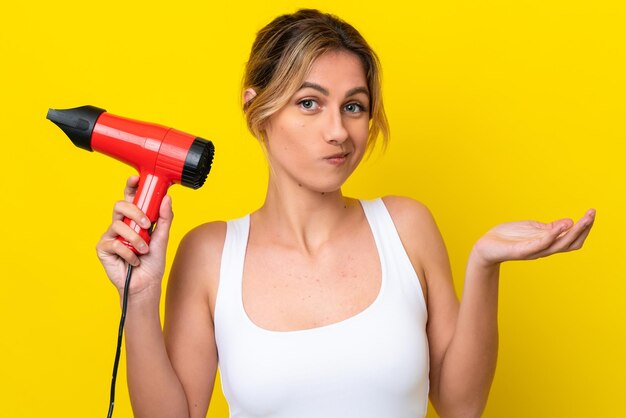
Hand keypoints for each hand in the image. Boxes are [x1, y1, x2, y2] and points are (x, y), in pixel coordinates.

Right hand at [95, 176, 173, 298]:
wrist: (146, 283)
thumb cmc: (153, 261)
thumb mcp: (163, 237)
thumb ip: (164, 218)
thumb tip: (167, 198)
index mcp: (134, 218)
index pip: (130, 197)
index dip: (130, 186)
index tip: (136, 178)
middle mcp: (121, 224)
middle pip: (120, 205)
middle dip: (134, 212)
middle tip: (145, 224)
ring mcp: (111, 235)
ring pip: (119, 225)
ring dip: (135, 239)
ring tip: (144, 250)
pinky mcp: (103, 248)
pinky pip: (115, 243)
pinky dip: (128, 253)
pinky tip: (133, 261)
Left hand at [472, 209, 595, 266]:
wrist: (486, 246)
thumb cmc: (509, 237)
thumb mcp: (532, 228)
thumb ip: (550, 227)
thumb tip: (570, 222)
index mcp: (548, 243)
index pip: (572, 239)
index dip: (583, 228)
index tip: (592, 214)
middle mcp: (544, 249)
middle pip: (571, 242)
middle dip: (584, 228)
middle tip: (592, 214)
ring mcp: (534, 251)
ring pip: (560, 245)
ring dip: (573, 232)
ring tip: (583, 219)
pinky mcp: (522, 251)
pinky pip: (540, 244)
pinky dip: (551, 236)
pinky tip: (559, 227)